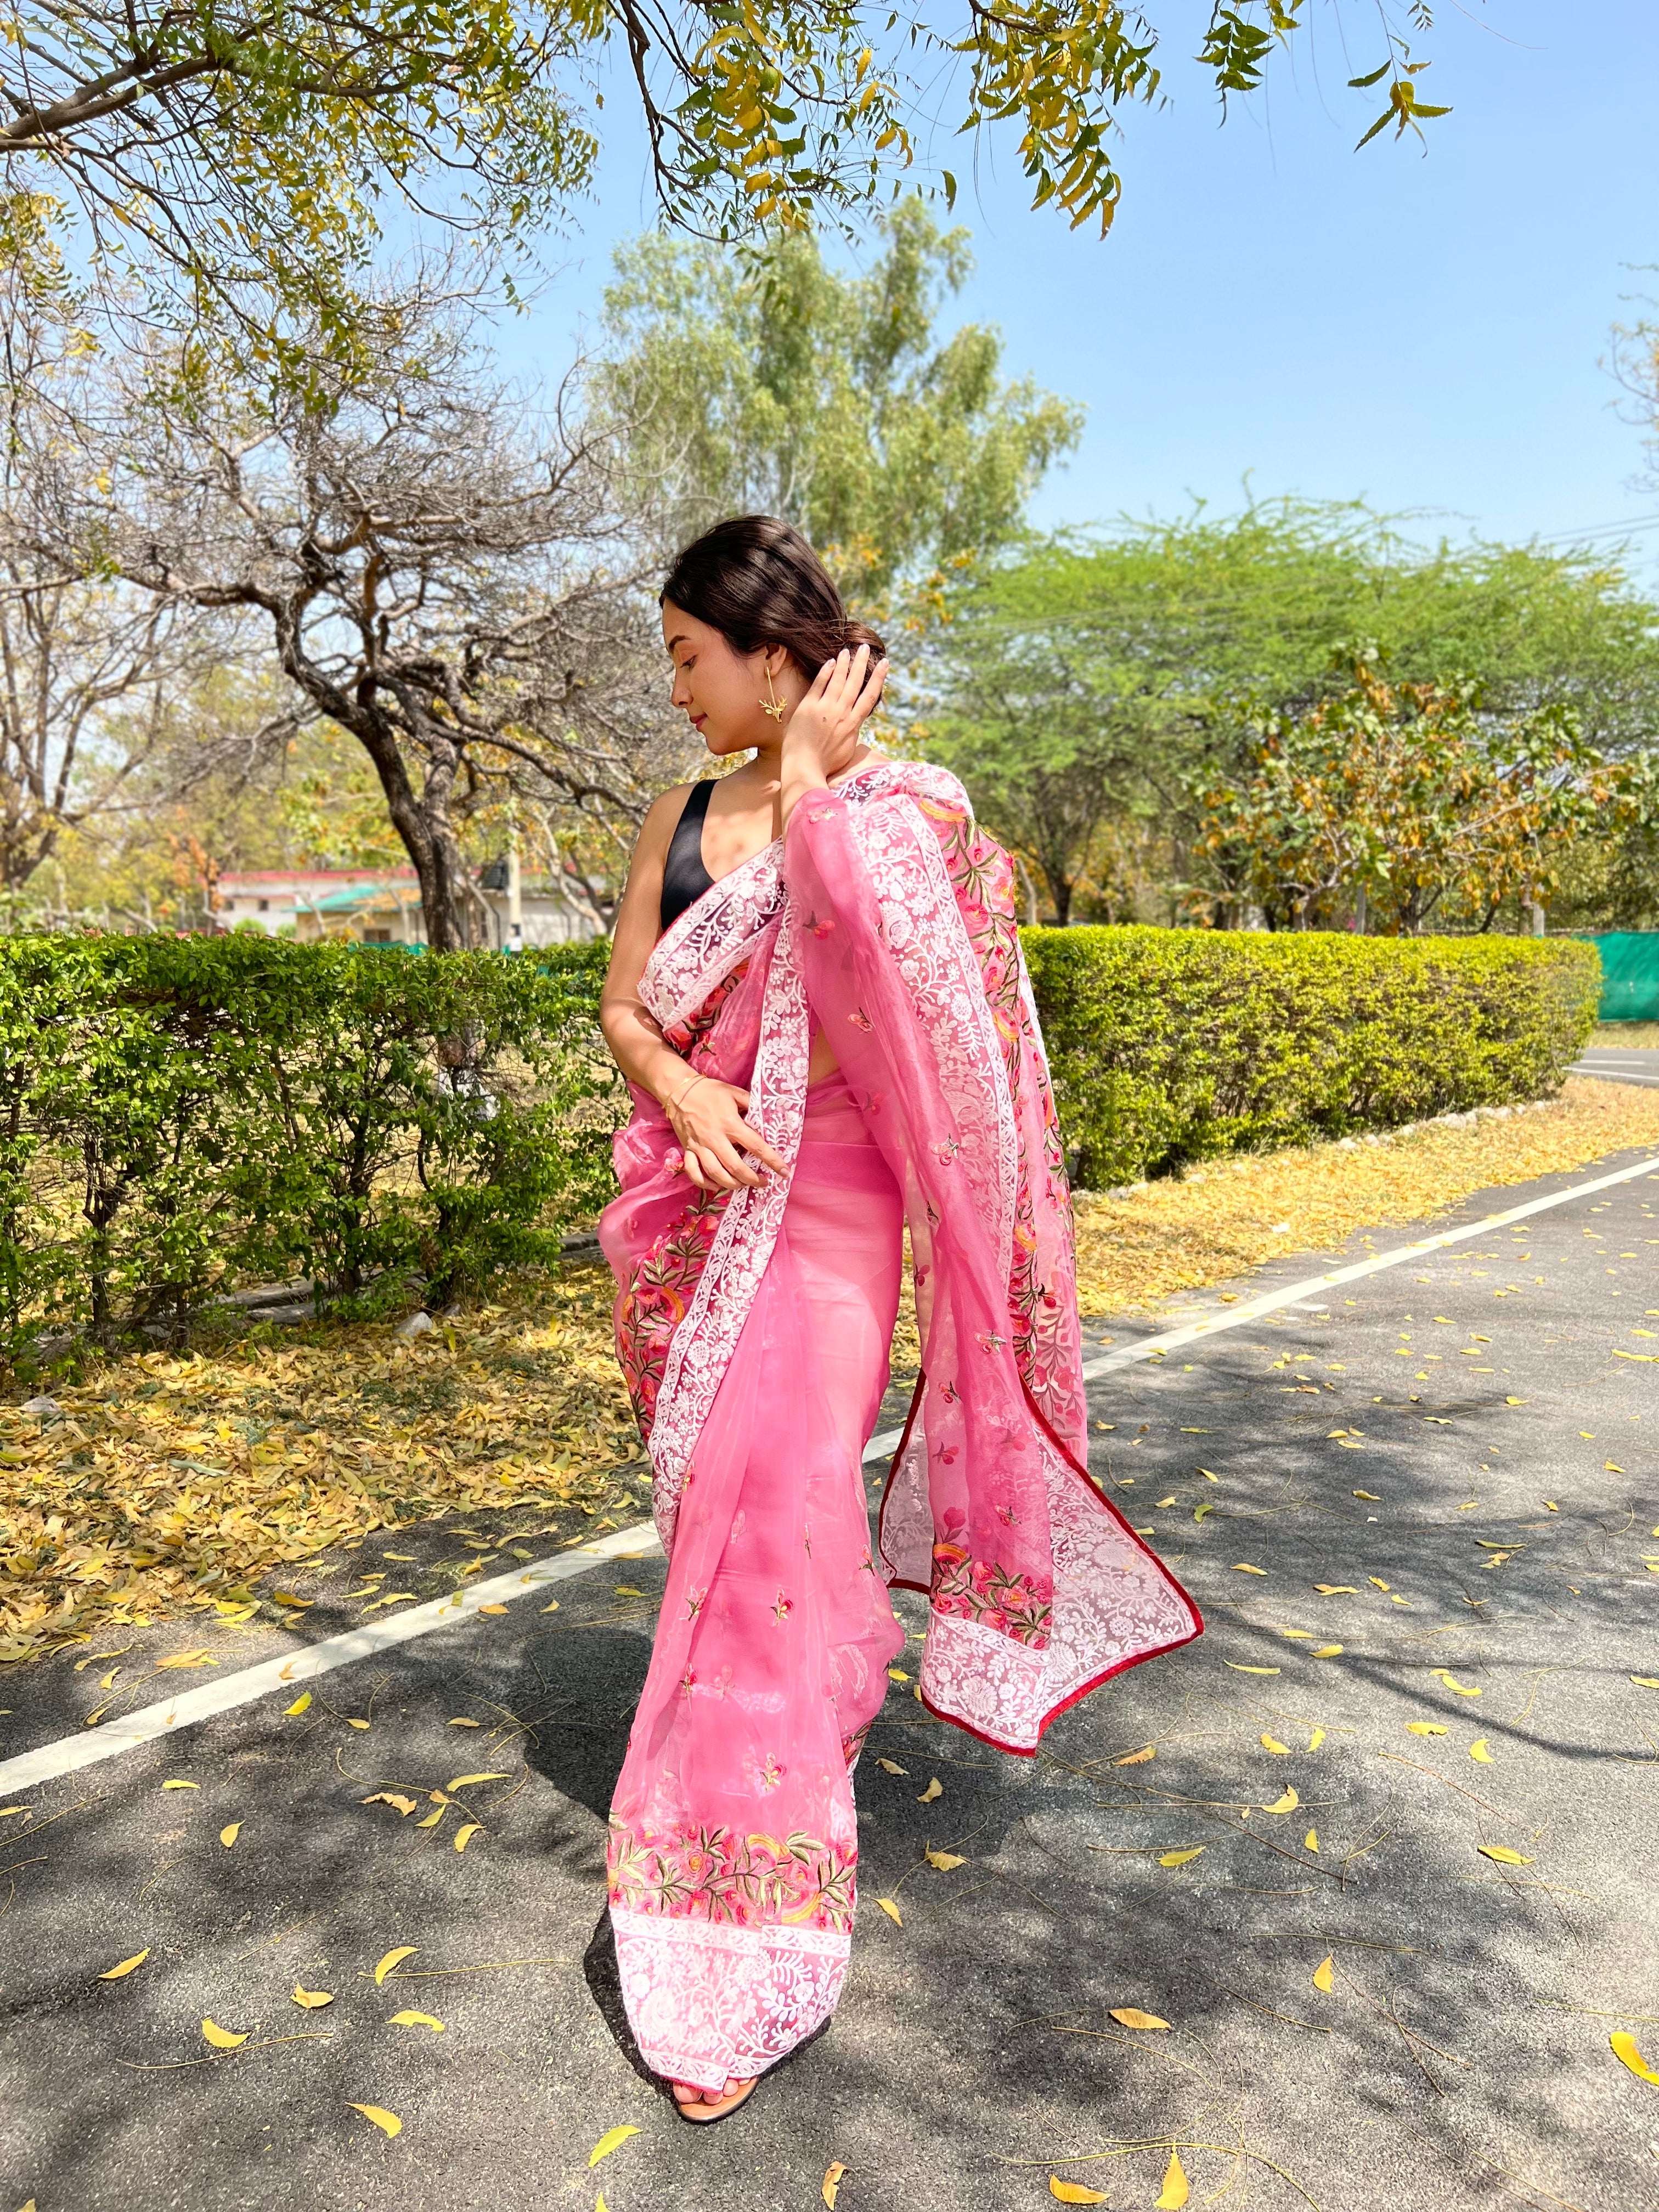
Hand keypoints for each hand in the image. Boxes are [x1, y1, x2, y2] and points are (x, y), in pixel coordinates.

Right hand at [666, 1073, 788, 1191]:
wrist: (678, 1090)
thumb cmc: (709, 1091)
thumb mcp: (734, 1092)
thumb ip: (751, 1104)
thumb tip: (768, 1115)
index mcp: (730, 1123)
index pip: (756, 1146)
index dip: (772, 1160)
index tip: (784, 1171)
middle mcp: (715, 1138)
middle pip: (736, 1167)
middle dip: (752, 1179)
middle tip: (763, 1183)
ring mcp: (699, 1146)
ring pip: (716, 1173)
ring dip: (732, 1184)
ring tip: (743, 1186)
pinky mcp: (687, 1149)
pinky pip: (694, 1172)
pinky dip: (704, 1183)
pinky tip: (716, 1186)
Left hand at [781, 643, 888, 788]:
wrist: (805, 768)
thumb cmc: (825, 765)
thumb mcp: (846, 750)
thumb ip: (851, 734)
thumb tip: (855, 727)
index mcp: (853, 724)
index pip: (869, 696)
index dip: (877, 678)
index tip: (884, 663)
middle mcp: (841, 713)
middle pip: (854, 683)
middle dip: (861, 663)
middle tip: (864, 647)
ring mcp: (825, 709)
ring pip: (838, 681)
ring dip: (844, 664)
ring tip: (848, 650)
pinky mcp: (808, 707)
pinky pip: (818, 685)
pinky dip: (825, 673)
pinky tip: (830, 662)